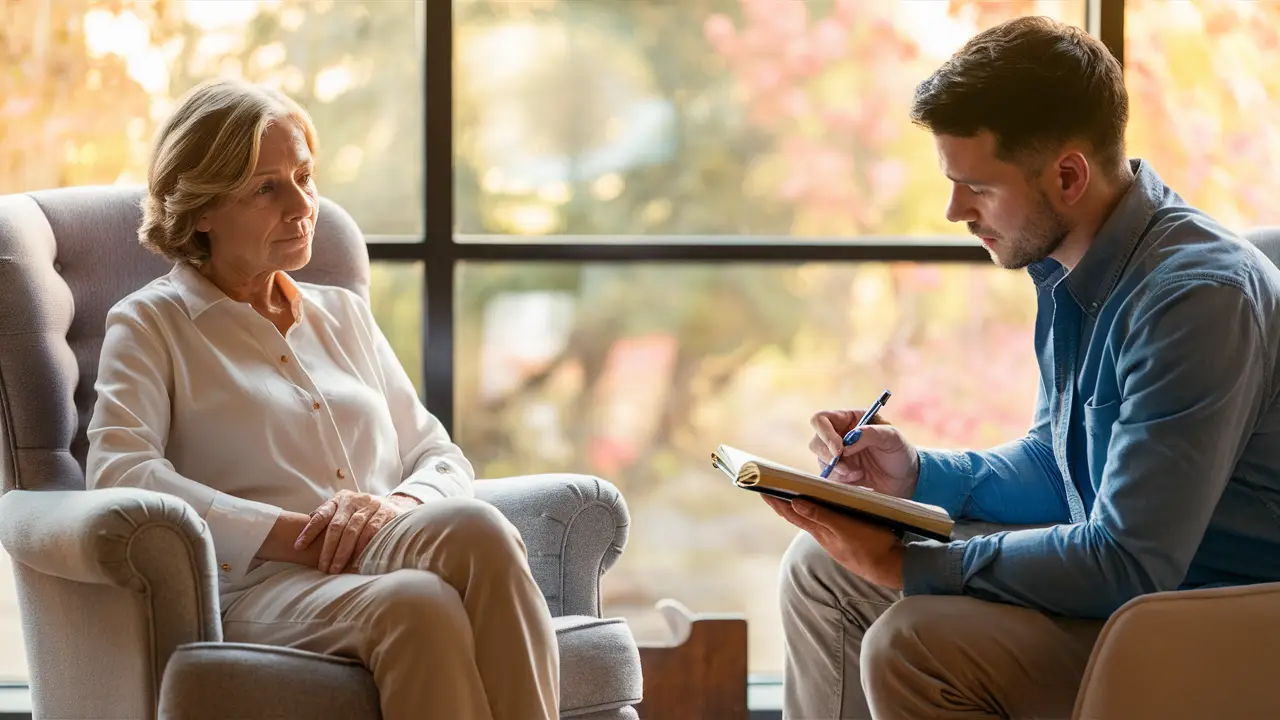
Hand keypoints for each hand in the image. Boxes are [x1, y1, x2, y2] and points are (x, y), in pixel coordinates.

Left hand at [295, 491, 420, 573]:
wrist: (396, 507)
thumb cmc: (364, 514)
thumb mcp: (345, 511)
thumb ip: (329, 517)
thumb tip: (305, 525)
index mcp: (341, 499)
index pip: (322, 515)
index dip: (309, 531)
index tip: (298, 547)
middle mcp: (355, 500)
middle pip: (337, 526)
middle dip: (328, 549)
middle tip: (322, 567)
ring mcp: (371, 505)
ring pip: (352, 530)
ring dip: (343, 552)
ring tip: (335, 568)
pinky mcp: (386, 513)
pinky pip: (371, 532)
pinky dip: (362, 548)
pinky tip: (355, 561)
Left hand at [763, 496, 903, 588]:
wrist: (892, 568)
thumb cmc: (871, 546)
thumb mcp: (845, 528)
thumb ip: (822, 515)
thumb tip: (795, 503)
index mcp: (820, 532)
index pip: (791, 514)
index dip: (775, 502)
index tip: (760, 489)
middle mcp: (823, 536)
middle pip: (796, 516)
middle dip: (781, 502)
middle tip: (767, 487)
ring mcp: (833, 539)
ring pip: (810, 519)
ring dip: (796, 506)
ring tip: (786, 494)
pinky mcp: (845, 539)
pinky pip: (823, 522)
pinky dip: (815, 511)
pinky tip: (817, 508)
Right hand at [809, 409, 919, 498]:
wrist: (906, 478)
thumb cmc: (900, 451)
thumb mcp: (892, 437)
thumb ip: (871, 434)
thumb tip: (847, 442)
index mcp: (849, 419)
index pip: (821, 420)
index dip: (824, 433)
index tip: (838, 449)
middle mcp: (838, 435)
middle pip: (816, 442)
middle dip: (828, 456)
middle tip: (846, 467)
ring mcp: (837, 455)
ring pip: (821, 461)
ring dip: (837, 470)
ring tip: (858, 473)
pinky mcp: (839, 473)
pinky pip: (829, 477)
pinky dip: (842, 480)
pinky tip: (859, 478)